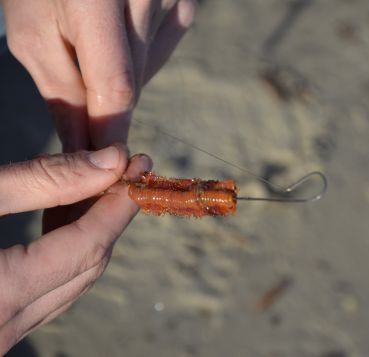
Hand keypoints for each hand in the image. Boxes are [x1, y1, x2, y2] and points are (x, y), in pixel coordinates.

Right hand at [0, 144, 151, 352]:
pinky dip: (64, 253)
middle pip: (88, 265)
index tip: (142, 165)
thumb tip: (111, 161)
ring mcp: (2, 335)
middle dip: (112, 215)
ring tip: (98, 186)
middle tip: (127, 172)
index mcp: (3, 294)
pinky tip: (63, 219)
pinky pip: (48, 291)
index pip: (90, 245)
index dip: (121, 203)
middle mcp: (7, 327)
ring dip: (90, 232)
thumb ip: (40, 180)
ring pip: (71, 281)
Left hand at [1, 0, 196, 150]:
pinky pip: (164, 46)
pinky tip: (118, 42)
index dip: (109, 133)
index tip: (102, 168)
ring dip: (122, 80)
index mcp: (98, 2)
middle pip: (133, 82)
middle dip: (107, 110)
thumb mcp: (33, 35)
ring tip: (89, 56)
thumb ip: (63, 95)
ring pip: (147, 67)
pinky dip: (142, 57)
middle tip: (82, 118)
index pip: (115, 88)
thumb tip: (88, 148)